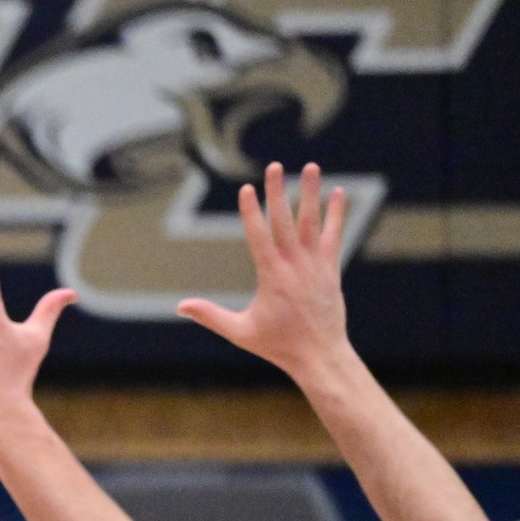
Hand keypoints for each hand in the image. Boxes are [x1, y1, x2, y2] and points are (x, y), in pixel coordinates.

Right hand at [176, 161, 352, 379]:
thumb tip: (181, 306)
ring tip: (310, 166)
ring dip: (310, 193)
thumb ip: (210, 316)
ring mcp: (316, 264)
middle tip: (274, 166)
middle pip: (285, 221)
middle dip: (279, 192)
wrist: (320, 354)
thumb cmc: (277, 344)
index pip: (259, 236)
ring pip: (313, 222)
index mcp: (272, 276)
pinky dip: (336, 214)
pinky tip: (338, 193)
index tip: (247, 189)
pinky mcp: (331, 268)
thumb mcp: (240, 331)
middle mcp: (296, 265)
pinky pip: (333, 235)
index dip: (251, 211)